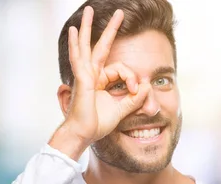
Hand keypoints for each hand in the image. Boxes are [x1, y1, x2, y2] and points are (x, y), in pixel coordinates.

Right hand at [64, 6, 149, 143]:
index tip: (136, 90)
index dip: (132, 78)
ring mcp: (84, 75)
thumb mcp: (123, 109)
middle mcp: (91, 74)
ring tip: (88, 10)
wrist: (84, 134)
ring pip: (87, 46)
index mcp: (101, 81)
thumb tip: (148, 87)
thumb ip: (135, 99)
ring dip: (87, 27)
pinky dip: (75, 44)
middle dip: (109, 29)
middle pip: (101, 46)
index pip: (121, 69)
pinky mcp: (82, 80)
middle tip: (118, 12)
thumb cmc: (98, 124)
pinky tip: (72, 31)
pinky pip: (80, 59)